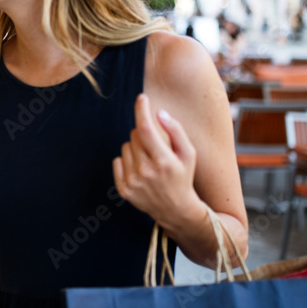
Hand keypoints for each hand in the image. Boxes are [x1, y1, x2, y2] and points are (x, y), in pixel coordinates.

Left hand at [113, 94, 201, 227]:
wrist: (175, 209)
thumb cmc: (183, 176)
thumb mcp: (188, 154)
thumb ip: (176, 131)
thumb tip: (159, 113)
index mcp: (164, 162)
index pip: (146, 129)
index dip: (142, 110)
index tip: (142, 98)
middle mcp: (146, 172)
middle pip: (135, 135)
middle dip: (144, 134)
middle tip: (156, 148)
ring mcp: (133, 182)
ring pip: (126, 146)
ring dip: (136, 148)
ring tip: (149, 162)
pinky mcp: (123, 189)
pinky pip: (117, 160)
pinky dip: (127, 161)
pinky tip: (140, 171)